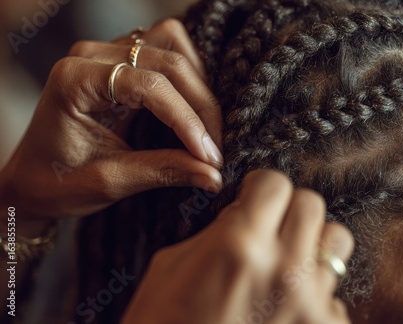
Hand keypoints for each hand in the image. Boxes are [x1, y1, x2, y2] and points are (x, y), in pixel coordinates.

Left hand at [0, 19, 222, 220]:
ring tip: (205, 130)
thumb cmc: (58, 182)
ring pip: (173, 47)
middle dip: (201, 107)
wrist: (33, 181)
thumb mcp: (110, 181)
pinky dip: (188, 79)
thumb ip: (164, 171)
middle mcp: (92, 56)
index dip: (188, 121)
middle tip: (214, 151)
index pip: (151, 86)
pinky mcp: (121, 63)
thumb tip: (213, 175)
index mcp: (77, 80)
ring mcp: (107, 54)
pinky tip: (192, 110)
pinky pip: (166, 52)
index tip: (210, 156)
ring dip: (198, 87)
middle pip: (170, 62)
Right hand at [122, 169, 353, 323]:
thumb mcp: (173, 265)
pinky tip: (287, 310)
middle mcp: (283, 270)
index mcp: (238, 244)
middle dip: (289, 210)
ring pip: (335, 244)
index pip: (276, 183)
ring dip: (311, 247)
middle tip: (271, 226)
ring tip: (286, 264)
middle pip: (312, 205)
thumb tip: (247, 211)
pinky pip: (336, 296)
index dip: (263, 187)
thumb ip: (219, 231)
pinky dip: (315, 297)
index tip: (256, 196)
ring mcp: (309, 305)